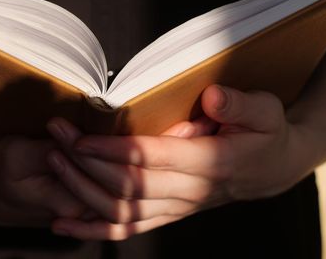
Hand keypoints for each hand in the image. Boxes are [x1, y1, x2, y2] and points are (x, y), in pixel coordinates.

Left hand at [46, 85, 321, 239]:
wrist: (271, 169)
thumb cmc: (265, 134)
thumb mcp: (265, 111)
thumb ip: (240, 106)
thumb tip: (213, 98)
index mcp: (212, 163)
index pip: (155, 160)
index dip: (116, 151)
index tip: (82, 138)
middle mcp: (192, 192)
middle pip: (130, 185)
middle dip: (88, 163)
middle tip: (57, 136)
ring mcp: (178, 207)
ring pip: (124, 210)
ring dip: (84, 190)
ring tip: (54, 162)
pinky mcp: (169, 214)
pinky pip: (129, 228)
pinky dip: (94, 228)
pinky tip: (64, 224)